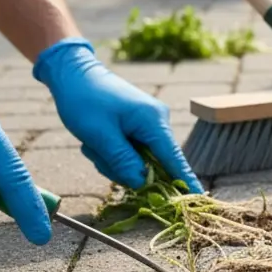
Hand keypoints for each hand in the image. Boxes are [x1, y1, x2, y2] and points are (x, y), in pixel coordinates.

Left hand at [33, 38, 203, 193]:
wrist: (73, 73)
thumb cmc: (84, 100)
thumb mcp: (100, 135)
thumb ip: (124, 161)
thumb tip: (143, 183)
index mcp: (153, 121)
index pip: (174, 158)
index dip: (185, 181)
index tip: (198, 199)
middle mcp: (157, 122)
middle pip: (153, 164)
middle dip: (124, 168)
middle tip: (98, 154)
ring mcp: (148, 124)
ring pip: (138, 160)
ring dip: (113, 160)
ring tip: (93, 145)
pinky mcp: (138, 126)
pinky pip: (131, 151)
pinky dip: (112, 153)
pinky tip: (96, 141)